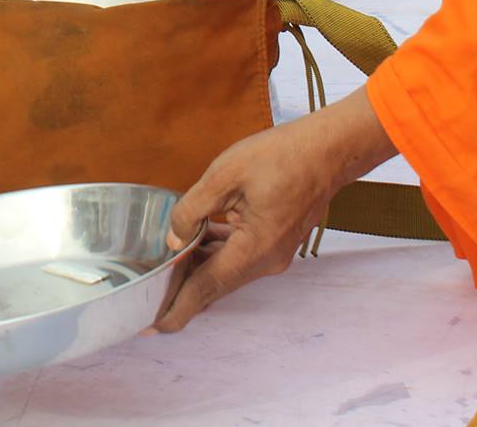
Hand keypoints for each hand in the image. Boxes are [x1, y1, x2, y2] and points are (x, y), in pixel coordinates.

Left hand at [156, 91, 395, 331]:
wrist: (328, 150)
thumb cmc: (281, 156)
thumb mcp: (224, 174)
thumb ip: (192, 209)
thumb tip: (174, 239)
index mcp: (255, 249)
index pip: (208, 287)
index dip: (179, 306)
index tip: (155, 326)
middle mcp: (268, 260)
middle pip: (216, 282)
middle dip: (182, 290)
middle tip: (149, 298)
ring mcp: (274, 253)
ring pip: (227, 268)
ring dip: (198, 267)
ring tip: (164, 266)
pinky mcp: (275, 241)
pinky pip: (240, 255)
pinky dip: (216, 252)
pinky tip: (195, 239)